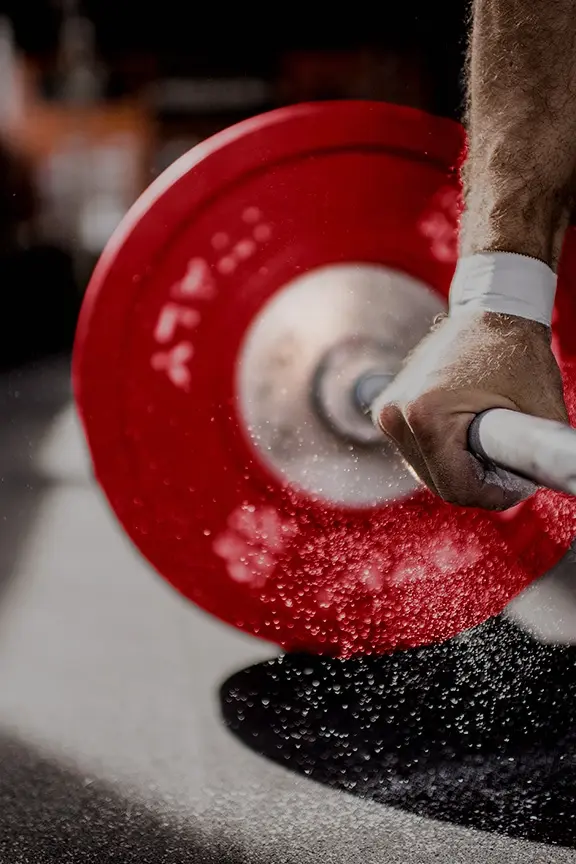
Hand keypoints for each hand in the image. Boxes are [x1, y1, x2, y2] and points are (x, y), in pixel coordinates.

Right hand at [374, 311, 567, 509]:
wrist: (489, 310)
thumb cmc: (516, 354)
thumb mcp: (541, 410)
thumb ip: (541, 456)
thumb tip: (540, 486)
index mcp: (425, 415)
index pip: (457, 488)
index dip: (496, 495)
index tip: (521, 484)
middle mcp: (396, 415)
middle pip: (439, 483)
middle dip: (478, 483)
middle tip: (512, 467)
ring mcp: (387, 413)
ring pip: (427, 470)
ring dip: (460, 469)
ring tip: (492, 446)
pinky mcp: (388, 410)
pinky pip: (419, 452)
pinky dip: (445, 454)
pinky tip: (470, 436)